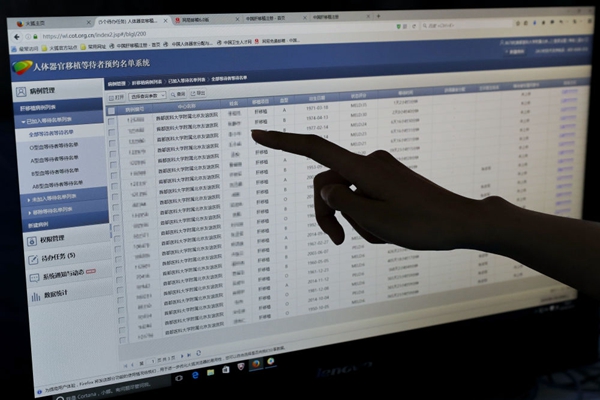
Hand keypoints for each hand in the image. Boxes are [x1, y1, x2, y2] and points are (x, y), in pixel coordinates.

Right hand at [251, 130, 479, 249]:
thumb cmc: (422, 225)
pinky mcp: (388, 180)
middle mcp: (369, 163)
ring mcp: (379, 171)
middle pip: (327, 184)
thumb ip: (342, 203)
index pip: (315, 149)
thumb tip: (326, 190)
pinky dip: (367, 216)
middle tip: (337, 241)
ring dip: (355, 219)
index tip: (257, 134)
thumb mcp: (375, 221)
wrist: (461, 222)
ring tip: (381, 234)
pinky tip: (388, 230)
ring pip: (347, 195)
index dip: (283, 142)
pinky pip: (364, 197)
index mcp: (363, 168)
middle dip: (328, 213)